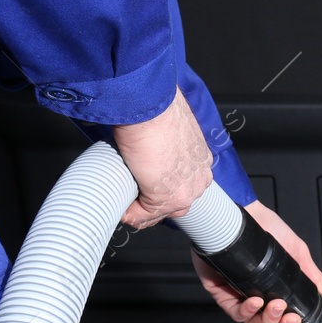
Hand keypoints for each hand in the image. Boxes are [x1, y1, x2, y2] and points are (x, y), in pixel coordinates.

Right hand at [112, 87, 212, 227]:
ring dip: (140, 211)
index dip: (162, 191)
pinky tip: (120, 207)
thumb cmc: (156, 110)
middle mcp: (199, 177)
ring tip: (124, 205)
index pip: (185, 187)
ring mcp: (186, 190)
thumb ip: (167, 141)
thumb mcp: (169, 127)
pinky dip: (129, 213)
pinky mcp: (167, 197)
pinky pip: (144, 215)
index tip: (145, 189)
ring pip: (161, 212)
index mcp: (201, 159)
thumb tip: (150, 146)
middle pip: (176, 204)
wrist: (149, 108)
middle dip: (153, 205)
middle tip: (133, 200)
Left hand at [193, 200, 321, 322]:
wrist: (241, 214)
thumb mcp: (297, 256)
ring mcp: (242, 300)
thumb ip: (314, 281)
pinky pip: (235, 313)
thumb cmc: (266, 231)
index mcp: (280, 298)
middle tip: (293, 322)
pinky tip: (257, 300)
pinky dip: (247, 310)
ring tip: (277, 306)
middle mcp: (261, 304)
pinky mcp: (222, 294)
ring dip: (268, 321)